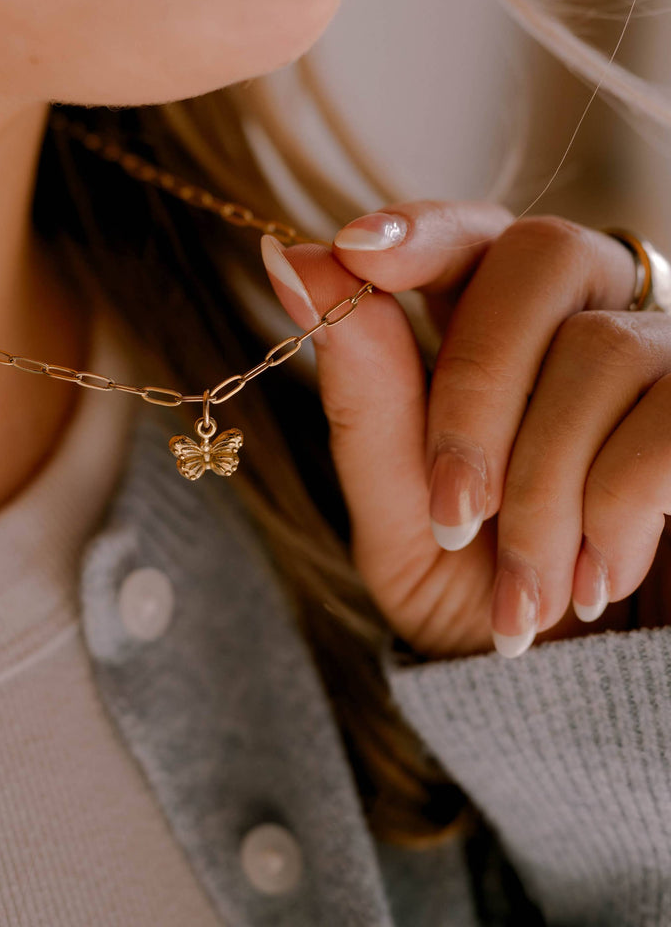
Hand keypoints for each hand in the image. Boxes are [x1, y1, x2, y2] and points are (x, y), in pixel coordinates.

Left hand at [260, 204, 670, 659]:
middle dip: (474, 392)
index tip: (355, 253)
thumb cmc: (480, 593)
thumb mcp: (403, 514)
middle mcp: (593, 314)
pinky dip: (615, 511)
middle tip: (451, 514)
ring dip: (542, 490)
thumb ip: (365, 395)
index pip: (471, 232)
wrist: (574, 698)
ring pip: (600, 349)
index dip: (422, 229)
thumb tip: (293, 263)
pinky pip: (669, 421)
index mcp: (500, 325)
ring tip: (524, 592)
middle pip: (541, 258)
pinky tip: (595, 582)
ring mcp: (669, 357)